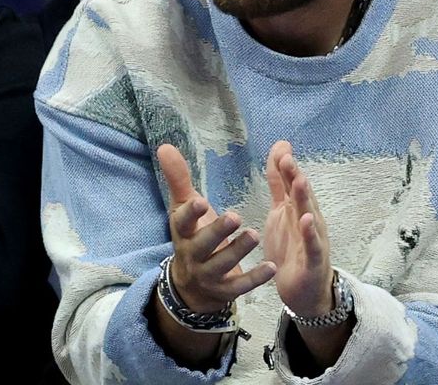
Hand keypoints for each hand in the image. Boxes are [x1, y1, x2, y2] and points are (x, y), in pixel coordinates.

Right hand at [157, 143, 274, 312]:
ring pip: (222, 265)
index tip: (200, 200)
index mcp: (183, 233)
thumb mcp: (184, 210)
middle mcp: (193, 255)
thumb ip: (179, 179)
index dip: (190, 213)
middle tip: (235, 216)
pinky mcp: (225, 291)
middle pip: (202, 245)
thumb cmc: (192, 236)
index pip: (181, 222)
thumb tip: (165, 146)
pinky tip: (272, 266)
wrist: (191, 286)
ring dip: (238, 251)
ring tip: (254, 235)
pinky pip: (240, 286)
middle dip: (217, 232)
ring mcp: (209, 275)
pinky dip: (255, 278)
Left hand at [264, 140, 333, 317]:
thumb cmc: (293, 248)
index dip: (286, 167)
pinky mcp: (314, 260)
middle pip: (302, 196)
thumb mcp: (281, 212)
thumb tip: (280, 151)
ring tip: (300, 181)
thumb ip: (281, 184)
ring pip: (310, 215)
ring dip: (306, 199)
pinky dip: (310, 232)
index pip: (292, 184)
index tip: (280, 147)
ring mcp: (313, 239)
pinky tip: (307, 220)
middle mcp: (309, 220)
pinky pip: (312, 244)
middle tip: (287, 158)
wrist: (303, 290)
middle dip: (295, 177)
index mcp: (297, 209)